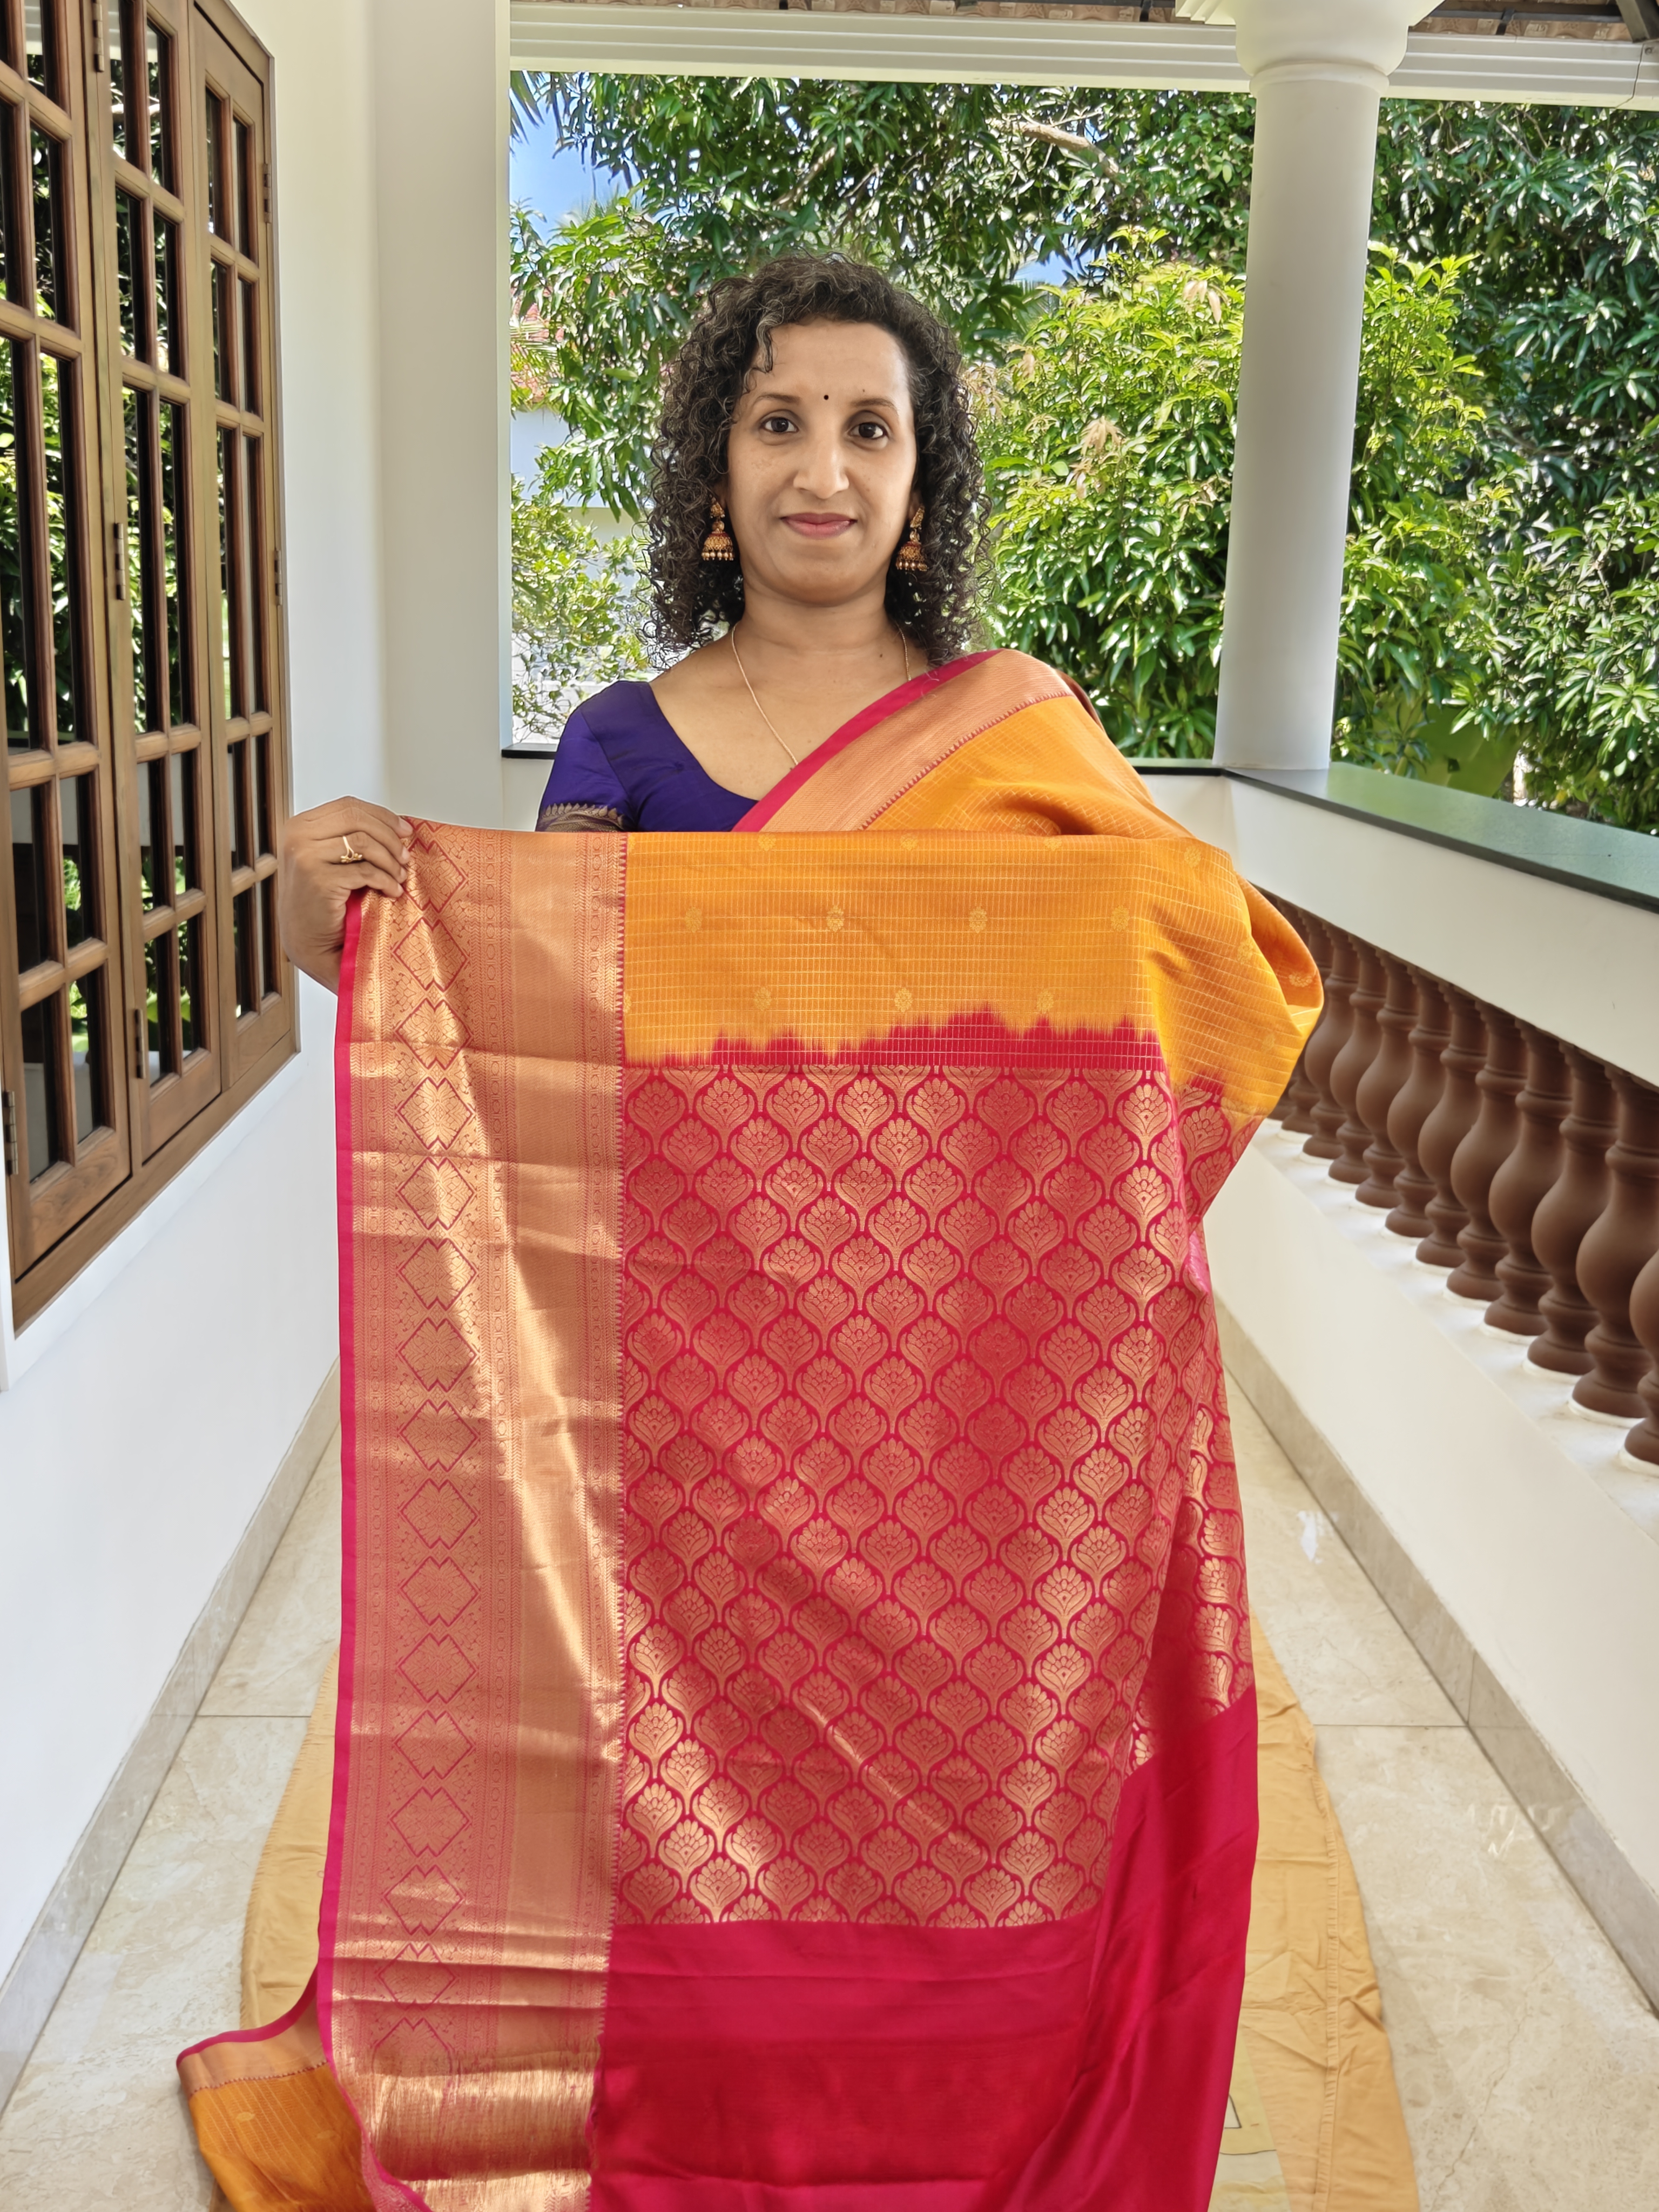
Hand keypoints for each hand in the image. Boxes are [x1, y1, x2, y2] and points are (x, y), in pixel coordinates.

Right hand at [278, 797, 410, 992]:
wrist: (309, 941)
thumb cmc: (322, 902)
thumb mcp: (332, 859)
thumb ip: (351, 837)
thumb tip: (396, 825)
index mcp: (300, 825)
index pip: (348, 806)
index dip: (381, 815)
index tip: (404, 830)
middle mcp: (298, 837)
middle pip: (357, 819)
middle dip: (389, 836)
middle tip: (405, 856)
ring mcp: (305, 857)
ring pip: (363, 842)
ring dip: (390, 860)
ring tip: (399, 876)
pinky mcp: (318, 879)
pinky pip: (365, 871)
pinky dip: (386, 880)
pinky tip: (392, 891)